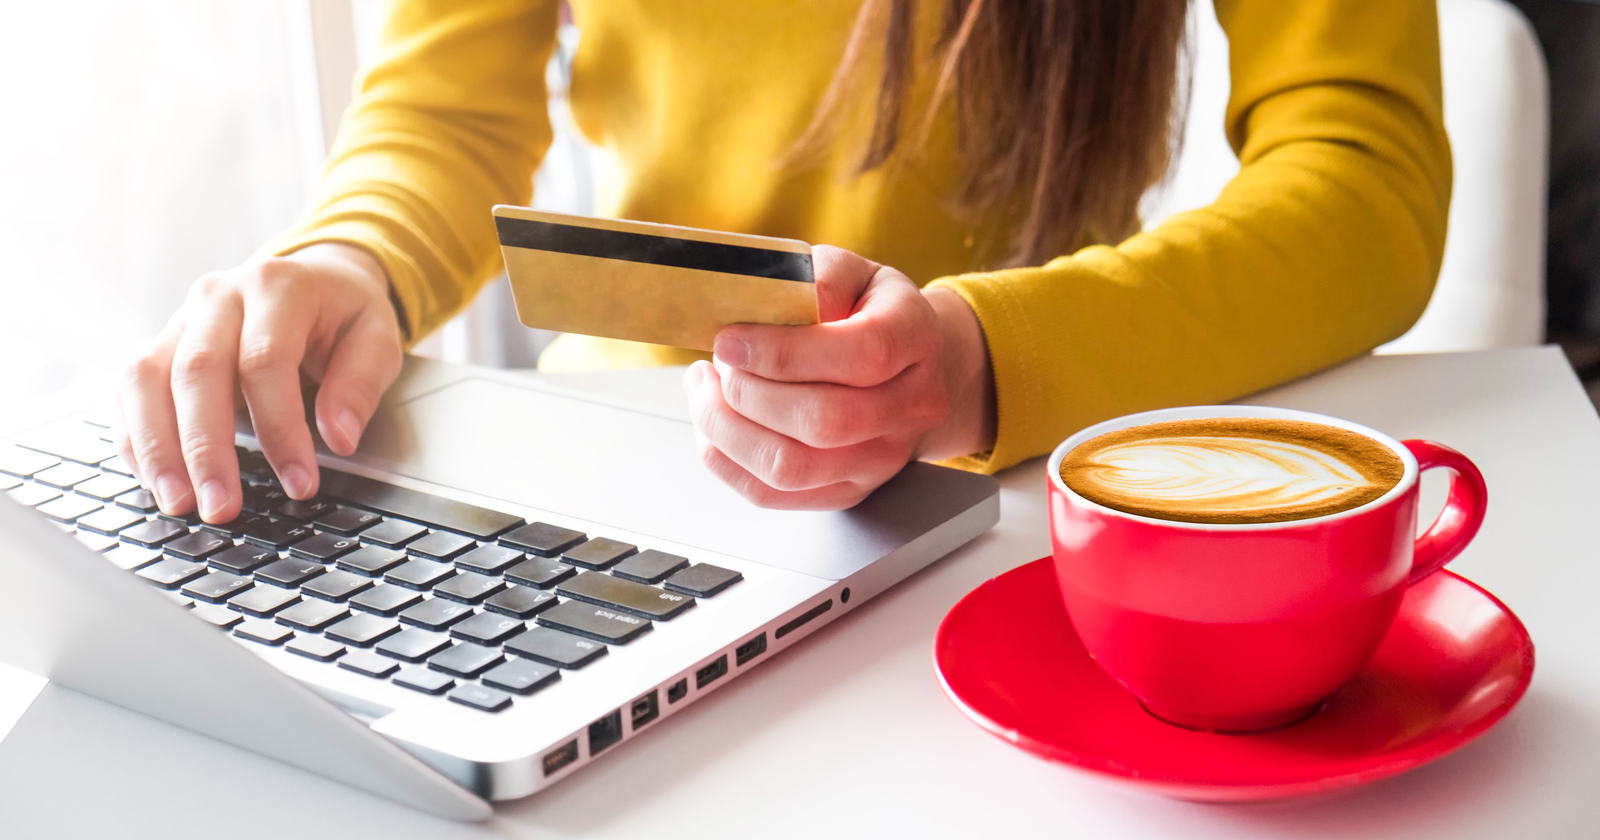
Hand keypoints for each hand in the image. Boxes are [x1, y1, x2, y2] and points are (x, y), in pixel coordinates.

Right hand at [114, 243, 403, 522]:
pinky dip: (136, 438)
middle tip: (221, 507)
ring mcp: (182, 319)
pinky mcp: (160, 345)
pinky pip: (130, 391)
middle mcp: (219, 297)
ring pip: (147, 379)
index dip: (280, 429)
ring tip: (178, 502)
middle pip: (197, 372)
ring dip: (157, 448)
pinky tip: (156, 480)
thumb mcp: (378, 338)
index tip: (298, 483)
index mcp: (277, 287)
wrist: (316, 277)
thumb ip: (360, 385)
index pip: (265, 361)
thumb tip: (339, 438)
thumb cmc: (344, 313)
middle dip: (206, 449)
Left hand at [684, 245, 994, 509]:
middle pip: (823, 421)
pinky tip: (715, 423)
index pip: (861, 356)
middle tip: (720, 361)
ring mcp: (881, 459)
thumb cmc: (870, 312)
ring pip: (791, 467)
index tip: (730, 340)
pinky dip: (726, 460)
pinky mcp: (847, 490)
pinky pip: (772, 494)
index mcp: (915, 340)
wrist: (914, 366)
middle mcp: (911, 408)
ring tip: (706, 390)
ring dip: (727, 430)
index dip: (784, 352)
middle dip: (748, 392)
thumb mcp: (852, 272)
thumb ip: (817, 278)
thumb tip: (770, 303)